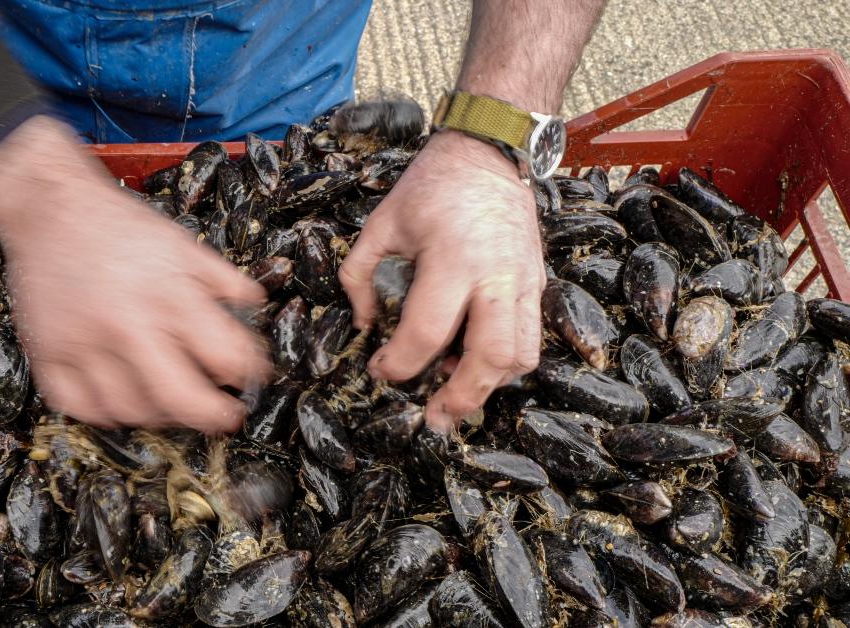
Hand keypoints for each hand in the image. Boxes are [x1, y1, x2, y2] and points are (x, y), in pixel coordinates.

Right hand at [0, 116, 270, 431]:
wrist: (50, 207)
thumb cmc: (120, 225)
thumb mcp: (182, 242)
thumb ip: (222, 278)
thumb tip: (257, 306)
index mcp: (169, 294)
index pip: (225, 357)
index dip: (246, 373)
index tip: (248, 376)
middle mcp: (127, 324)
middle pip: (180, 399)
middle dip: (212, 416)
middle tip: (223, 416)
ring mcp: (83, 344)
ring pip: (130, 411)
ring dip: (158, 416)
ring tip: (170, 401)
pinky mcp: (47, 354)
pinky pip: (79, 407)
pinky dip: (104, 412)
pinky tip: (120, 398)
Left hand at [339, 131, 545, 430]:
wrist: (489, 153)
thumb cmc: (430, 187)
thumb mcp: (381, 223)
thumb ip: (358, 274)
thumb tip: (363, 325)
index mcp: (452, 259)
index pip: (427, 332)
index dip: (398, 363)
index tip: (379, 369)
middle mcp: (496, 276)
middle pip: (489, 358)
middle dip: (459, 396)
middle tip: (432, 417)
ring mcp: (524, 282)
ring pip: (521, 356)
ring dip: (490, 386)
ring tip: (456, 397)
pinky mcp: (538, 284)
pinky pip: (531, 338)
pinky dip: (507, 363)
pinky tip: (476, 365)